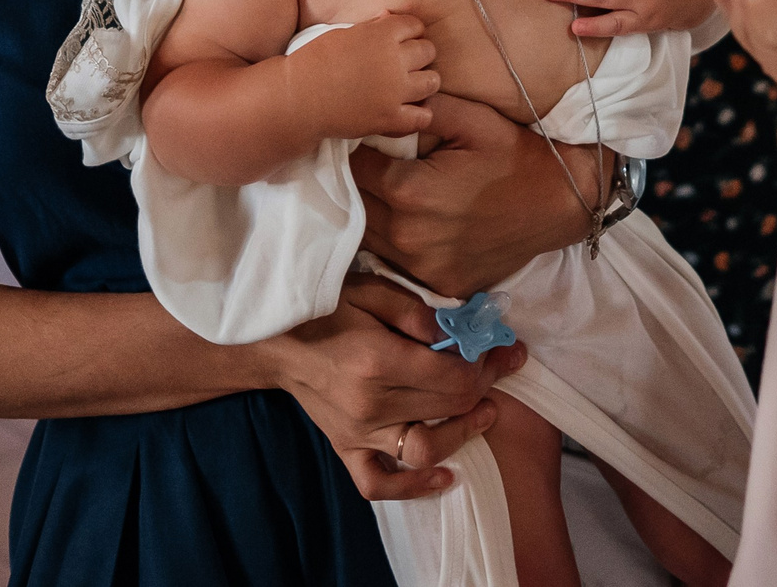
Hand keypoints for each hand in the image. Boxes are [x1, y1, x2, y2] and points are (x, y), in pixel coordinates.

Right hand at [263, 274, 524, 498]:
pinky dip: (414, 486)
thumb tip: (454, 332)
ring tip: (486, 413)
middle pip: (448, 409)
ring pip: (425, 450)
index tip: (502, 349)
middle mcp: (371, 405)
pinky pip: (379, 483)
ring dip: (464, 433)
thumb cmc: (324, 309)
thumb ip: (415, 311)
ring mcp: (358, 433)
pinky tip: (445, 475)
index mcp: (378, 361)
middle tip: (500, 368)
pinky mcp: (346, 447)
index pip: (453, 378)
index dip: (487, 365)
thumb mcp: (369, 290)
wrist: (274, 342)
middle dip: (485, 388)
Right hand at [294, 12, 440, 141]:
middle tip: (406, 63)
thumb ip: (372, 26)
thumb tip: (390, 16)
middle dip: (419, 54)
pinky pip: (423, 117)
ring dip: (424, 81)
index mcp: (381, 35)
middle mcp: (394, 61)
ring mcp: (394, 91)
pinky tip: (410, 110)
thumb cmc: (313, 61)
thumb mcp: (342, 34)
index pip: (415, 26)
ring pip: (432, 81)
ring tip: (411, 86)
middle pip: (427, 51)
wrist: (296, 98)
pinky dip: (420, 114)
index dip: (409, 32)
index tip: (402, 40)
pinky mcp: (390, 119)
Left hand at [352, 93, 602, 295]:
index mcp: (408, 191)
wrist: (559, 203)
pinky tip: (417, 225)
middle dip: (359, 184)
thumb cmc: (514, 155)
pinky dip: (398, 245)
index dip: (355, 152)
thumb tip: (382, 103)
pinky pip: (398, 265)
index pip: (352, 169)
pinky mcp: (438, 284)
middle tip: (376, 166)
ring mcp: (422, 267)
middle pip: (355, 206)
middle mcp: (407, 236)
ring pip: (370, 238)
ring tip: (394, 195)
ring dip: (374, 216)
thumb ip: (421, 109)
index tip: (364, 142)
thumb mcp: (472, 119)